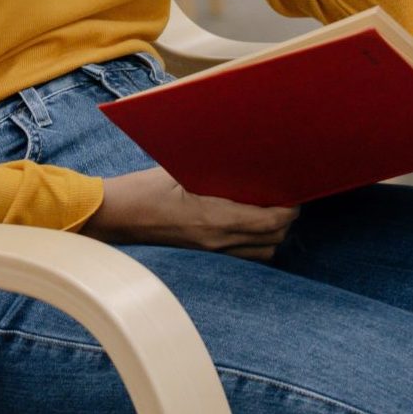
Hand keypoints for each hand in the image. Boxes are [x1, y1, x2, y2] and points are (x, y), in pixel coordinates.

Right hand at [79, 166, 298, 260]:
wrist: (116, 215)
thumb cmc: (144, 188)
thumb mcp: (181, 169)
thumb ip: (216, 169)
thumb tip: (246, 157)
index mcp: (214, 218)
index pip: (269, 221)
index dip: (289, 209)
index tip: (296, 194)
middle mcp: (217, 241)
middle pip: (272, 240)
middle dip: (285, 221)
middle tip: (287, 198)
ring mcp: (210, 252)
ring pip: (261, 253)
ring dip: (272, 235)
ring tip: (271, 212)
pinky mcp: (203, 255)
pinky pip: (243, 256)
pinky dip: (255, 243)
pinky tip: (249, 224)